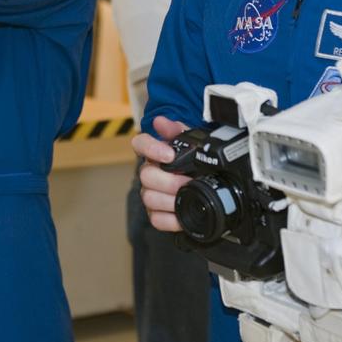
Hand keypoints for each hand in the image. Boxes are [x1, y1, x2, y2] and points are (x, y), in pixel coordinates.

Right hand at [130, 116, 191, 231]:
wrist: (202, 182)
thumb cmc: (193, 162)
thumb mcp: (191, 143)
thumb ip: (178, 130)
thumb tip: (160, 121)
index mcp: (155, 152)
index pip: (140, 144)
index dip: (151, 148)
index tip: (169, 154)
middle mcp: (149, 172)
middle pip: (146, 175)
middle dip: (169, 180)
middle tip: (188, 181)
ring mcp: (151, 194)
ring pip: (149, 198)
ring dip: (170, 200)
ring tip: (188, 197)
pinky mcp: (156, 213)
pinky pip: (156, 219)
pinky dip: (171, 219)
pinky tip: (182, 215)